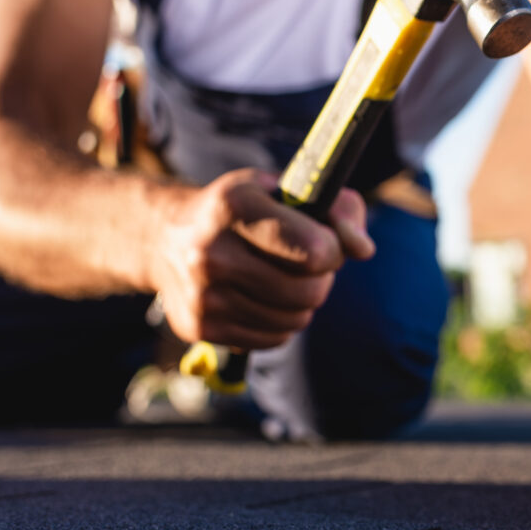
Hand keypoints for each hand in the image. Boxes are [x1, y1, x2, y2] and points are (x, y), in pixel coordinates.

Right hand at [148, 169, 373, 348]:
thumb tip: (364, 250)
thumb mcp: (289, 191)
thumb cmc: (246, 209)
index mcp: (234, 206)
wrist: (165, 236)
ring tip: (284, 279)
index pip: (315, 251)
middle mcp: (211, 252)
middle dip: (321, 279)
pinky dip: (281, 322)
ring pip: (294, 319)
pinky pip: (273, 339)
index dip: (334, 250)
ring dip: (302, 303)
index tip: (325, 243)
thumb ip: (341, 210)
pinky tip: (264, 298)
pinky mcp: (198, 327)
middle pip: (308, 292)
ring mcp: (201, 294)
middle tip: (308, 264)